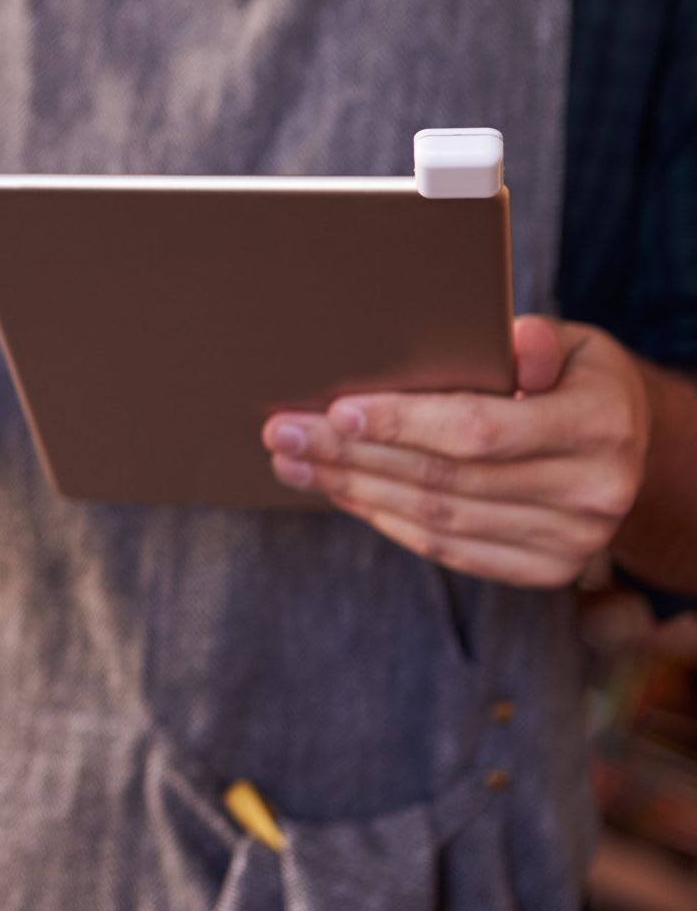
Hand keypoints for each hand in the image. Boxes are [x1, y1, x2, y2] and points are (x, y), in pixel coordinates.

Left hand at [263, 317, 652, 587]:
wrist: (627, 448)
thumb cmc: (575, 379)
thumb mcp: (572, 344)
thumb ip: (536, 341)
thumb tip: (509, 341)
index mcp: (599, 424)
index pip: (479, 429)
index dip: (402, 424)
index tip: (335, 412)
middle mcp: (593, 492)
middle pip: (444, 479)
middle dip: (351, 455)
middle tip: (282, 433)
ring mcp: (571, 541)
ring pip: (436, 519)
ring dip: (354, 489)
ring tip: (295, 463)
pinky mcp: (543, 570)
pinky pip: (447, 549)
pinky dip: (385, 520)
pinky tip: (341, 492)